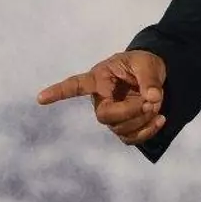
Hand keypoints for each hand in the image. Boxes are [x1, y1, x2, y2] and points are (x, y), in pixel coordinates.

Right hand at [36, 50, 168, 144]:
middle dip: (129, 112)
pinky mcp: (123, 127)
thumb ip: (149, 78)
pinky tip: (160, 119)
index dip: (58, 92)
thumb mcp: (147, 63)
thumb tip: (152, 98)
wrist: (156, 75)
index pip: (76, 85)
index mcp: (100, 78)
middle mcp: (100, 98)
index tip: (40, 98)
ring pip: (119, 129)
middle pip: (104, 116)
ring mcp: (111, 115)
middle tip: (149, 102)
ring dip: (142, 120)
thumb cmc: (144, 63)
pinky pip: (130, 138)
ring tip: (156, 105)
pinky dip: (148, 131)